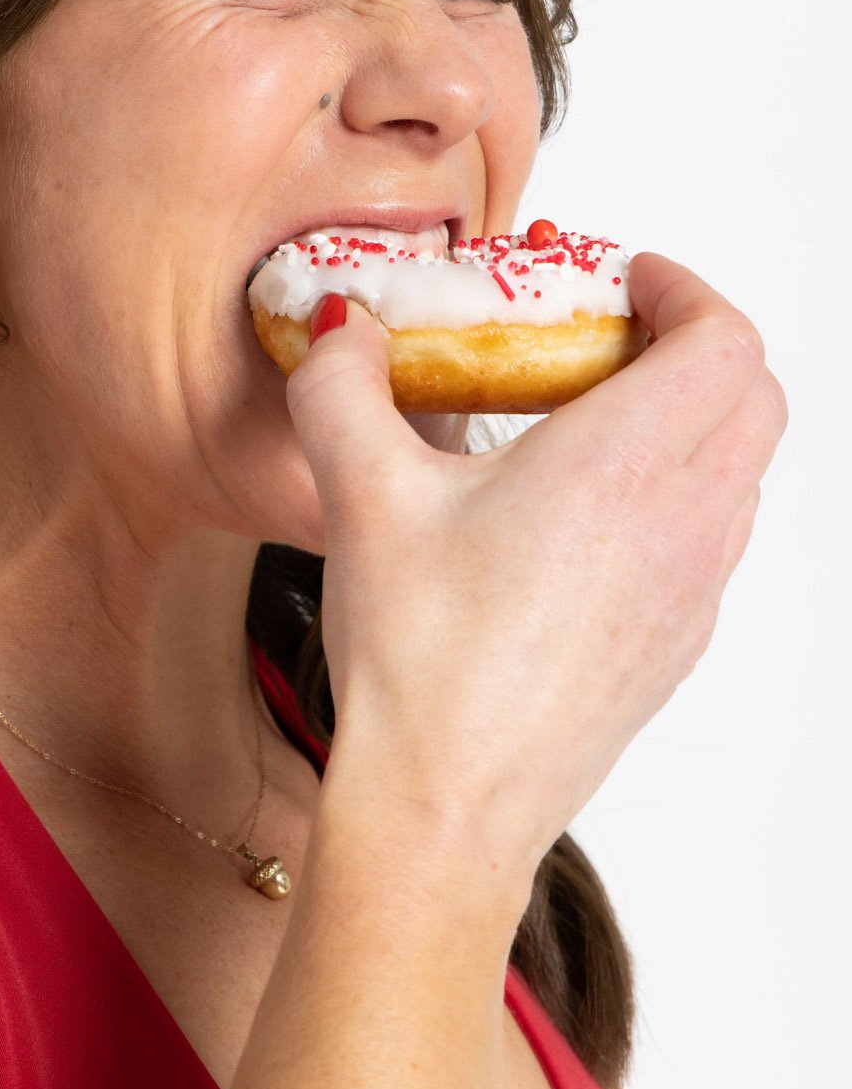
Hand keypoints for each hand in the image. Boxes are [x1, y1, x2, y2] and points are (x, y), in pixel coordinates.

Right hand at [284, 254, 787, 878]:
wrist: (446, 808)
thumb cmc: (421, 662)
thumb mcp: (362, 496)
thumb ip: (342, 386)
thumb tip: (335, 330)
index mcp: (626, 464)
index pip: (724, 338)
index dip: (682, 289)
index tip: (618, 280)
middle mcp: (684, 522)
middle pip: (754, 394)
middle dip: (693, 343)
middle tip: (603, 337)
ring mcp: (693, 589)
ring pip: (743, 466)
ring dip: (690, 419)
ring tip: (585, 421)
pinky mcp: (678, 643)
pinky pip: (712, 534)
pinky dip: (676, 491)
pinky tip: (577, 514)